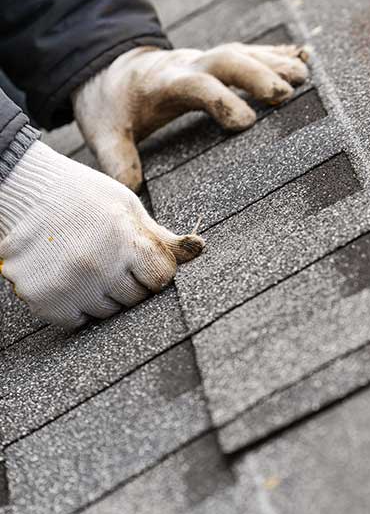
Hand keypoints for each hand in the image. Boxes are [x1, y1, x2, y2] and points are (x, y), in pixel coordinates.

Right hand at [0, 141, 203, 327]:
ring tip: (86, 262)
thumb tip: (202, 248)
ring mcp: (68, 285)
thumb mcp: (128, 208)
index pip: (162, 278)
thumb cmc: (84, 198)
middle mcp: (98, 265)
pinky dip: (75, 306)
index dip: (155, 268)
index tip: (140, 256)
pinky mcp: (43, 300)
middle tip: (108, 256)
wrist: (24, 192)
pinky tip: (68, 277)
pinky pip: (78, 320)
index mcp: (125, 240)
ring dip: (103, 295)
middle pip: (137, 297)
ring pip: (109, 312)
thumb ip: (163, 237)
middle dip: (130, 281)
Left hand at [72, 43, 309, 190]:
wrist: (110, 70)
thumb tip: (130, 190)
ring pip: (243, 53)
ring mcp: (205, 60)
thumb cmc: (113, 106)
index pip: (196, 86)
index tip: (246, 122)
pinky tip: (302, 59)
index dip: (221, 100)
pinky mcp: (217, 61)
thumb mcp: (104, 132)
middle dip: (257, 74)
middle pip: (227, 59)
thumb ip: (117, 158)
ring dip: (274, 62)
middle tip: (286, 93)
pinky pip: (250, 53)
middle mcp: (188, 65)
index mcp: (164, 83)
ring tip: (303, 76)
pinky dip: (276, 54)